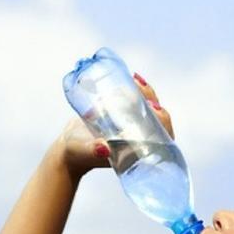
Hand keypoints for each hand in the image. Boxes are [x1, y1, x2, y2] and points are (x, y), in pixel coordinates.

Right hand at [53, 73, 174, 177]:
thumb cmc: (78, 154)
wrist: (70, 147)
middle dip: (153, 100)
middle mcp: (141, 137)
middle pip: (158, 118)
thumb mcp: (85, 152)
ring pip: (148, 107)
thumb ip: (93, 151)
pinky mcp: (125, 115)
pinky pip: (137, 101)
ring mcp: (134, 125)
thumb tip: (103, 148)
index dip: (163, 121)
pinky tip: (133, 78)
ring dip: (146, 93)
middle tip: (141, 86)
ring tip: (136, 80)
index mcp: (140, 150)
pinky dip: (136, 90)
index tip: (154, 108)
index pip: (162, 136)